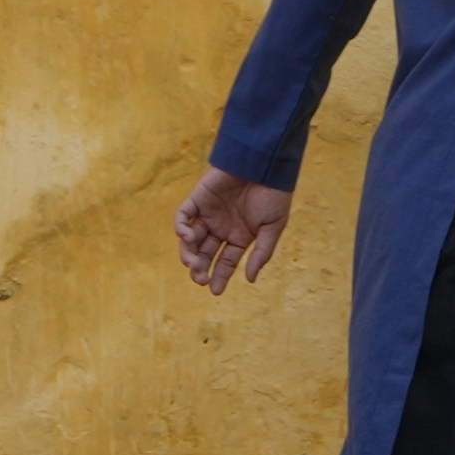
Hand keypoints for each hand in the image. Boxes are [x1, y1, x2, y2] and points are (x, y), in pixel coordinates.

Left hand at [172, 171, 292, 293]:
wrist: (265, 164)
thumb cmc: (274, 195)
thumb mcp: (273, 228)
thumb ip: (261, 253)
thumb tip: (249, 279)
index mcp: (239, 236)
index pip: (225, 261)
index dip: (219, 277)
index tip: (215, 291)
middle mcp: (222, 227)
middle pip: (205, 254)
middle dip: (200, 269)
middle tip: (200, 278)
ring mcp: (208, 214)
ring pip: (191, 240)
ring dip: (189, 254)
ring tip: (194, 264)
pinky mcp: (198, 199)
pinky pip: (183, 217)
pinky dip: (181, 228)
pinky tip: (187, 237)